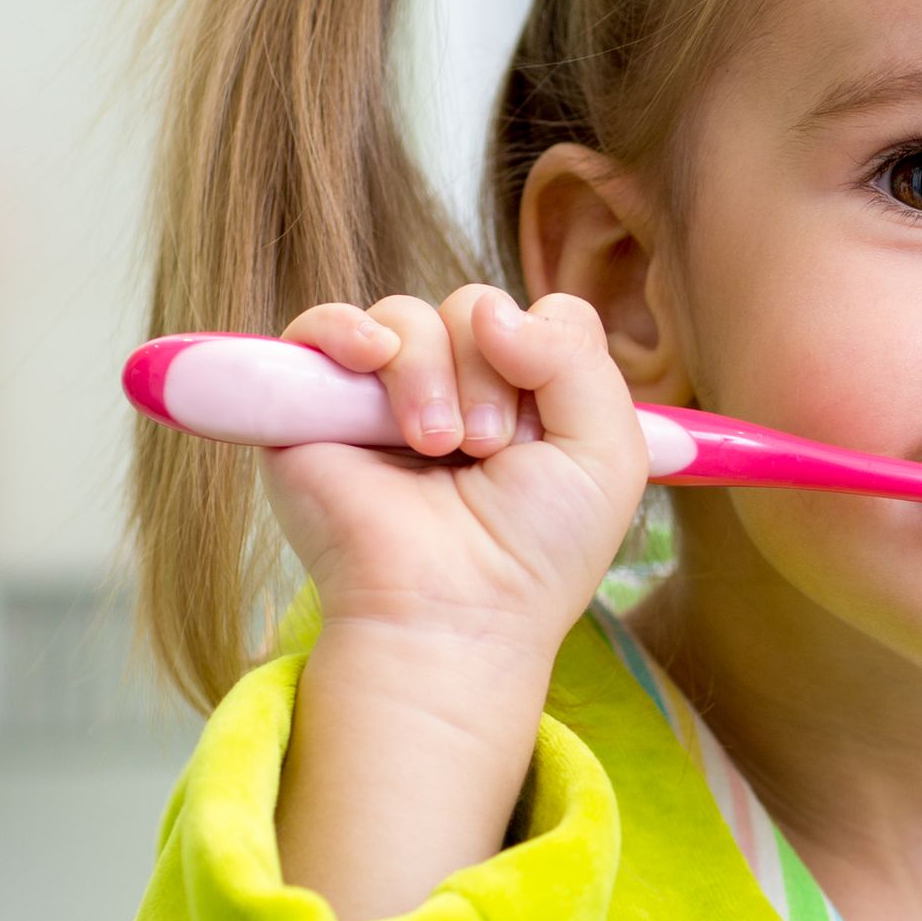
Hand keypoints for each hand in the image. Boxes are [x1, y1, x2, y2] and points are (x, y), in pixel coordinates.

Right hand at [260, 286, 651, 669]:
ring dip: (430, 375)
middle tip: (486, 450)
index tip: (543, 426)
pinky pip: (318, 324)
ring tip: (435, 447)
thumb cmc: (534, 553)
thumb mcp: (607, 453)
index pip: (543, 315)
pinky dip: (345, 328)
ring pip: (407, 316)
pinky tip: (369, 360)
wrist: (452, 612)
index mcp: (527, 399)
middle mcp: (457, 390)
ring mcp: (383, 397)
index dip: (548, 350)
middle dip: (490, 375)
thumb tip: (492, 309)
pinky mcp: (314, 407)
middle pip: (477, 308)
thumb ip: (580, 357)